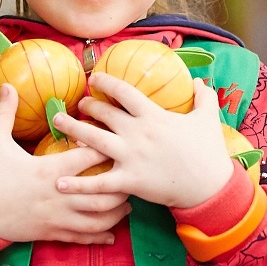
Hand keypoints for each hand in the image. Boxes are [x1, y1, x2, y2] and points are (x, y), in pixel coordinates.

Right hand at [0, 84, 131, 244]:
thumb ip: (5, 113)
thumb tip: (8, 84)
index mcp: (50, 169)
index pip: (89, 156)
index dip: (107, 147)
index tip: (117, 140)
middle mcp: (60, 194)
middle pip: (103, 191)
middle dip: (121, 184)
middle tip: (130, 176)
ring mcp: (58, 217)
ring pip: (98, 218)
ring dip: (116, 212)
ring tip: (127, 204)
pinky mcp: (52, 233)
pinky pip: (82, 238)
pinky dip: (100, 237)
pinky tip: (111, 236)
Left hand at [53, 73, 234, 208]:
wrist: (209, 186)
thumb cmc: (208, 152)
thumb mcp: (208, 119)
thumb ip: (204, 97)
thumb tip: (200, 81)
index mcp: (153, 116)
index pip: (124, 91)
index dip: (106, 82)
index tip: (94, 78)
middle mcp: (137, 133)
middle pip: (104, 113)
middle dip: (87, 106)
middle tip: (78, 104)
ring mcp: (130, 157)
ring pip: (93, 140)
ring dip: (73, 129)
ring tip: (57, 122)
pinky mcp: (128, 181)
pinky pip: (98, 183)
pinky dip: (78, 184)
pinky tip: (59, 182)